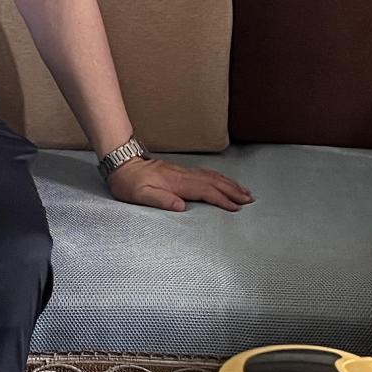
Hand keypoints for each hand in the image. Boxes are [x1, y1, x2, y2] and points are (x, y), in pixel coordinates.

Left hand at [106, 158, 253, 212]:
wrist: (122, 162)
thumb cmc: (129, 183)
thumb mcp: (139, 195)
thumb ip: (161, 200)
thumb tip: (182, 207)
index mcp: (176, 183)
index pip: (205, 191)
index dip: (222, 200)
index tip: (236, 209)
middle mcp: (183, 175)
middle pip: (214, 182)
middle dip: (233, 191)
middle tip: (250, 200)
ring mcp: (183, 171)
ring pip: (212, 176)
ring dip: (229, 183)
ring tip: (244, 191)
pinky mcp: (181, 171)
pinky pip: (206, 173)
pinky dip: (219, 177)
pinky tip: (224, 181)